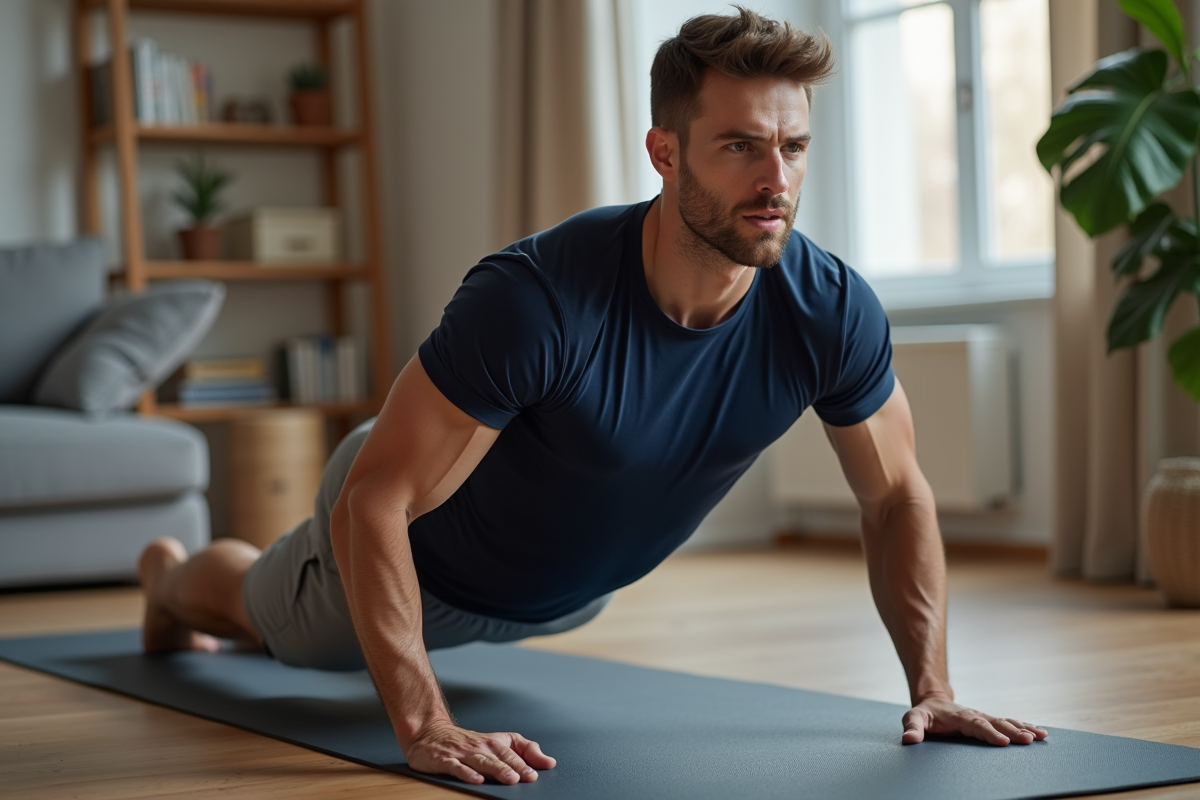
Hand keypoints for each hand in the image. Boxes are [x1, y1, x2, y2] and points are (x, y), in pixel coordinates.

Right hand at [403, 722, 555, 784]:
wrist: (430, 732)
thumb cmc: (467, 741)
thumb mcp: (497, 741)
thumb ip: (523, 750)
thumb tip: (548, 762)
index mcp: (493, 742)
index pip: (512, 752)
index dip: (525, 762)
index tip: (536, 774)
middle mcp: (479, 746)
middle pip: (499, 756)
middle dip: (514, 766)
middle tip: (527, 777)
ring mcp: (461, 753)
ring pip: (481, 761)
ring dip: (496, 770)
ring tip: (509, 779)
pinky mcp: (444, 760)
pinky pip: (456, 767)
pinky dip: (466, 773)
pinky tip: (476, 780)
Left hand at [901, 695, 1048, 745]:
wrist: (933, 700)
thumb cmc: (924, 713)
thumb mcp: (914, 718)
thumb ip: (912, 728)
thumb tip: (909, 740)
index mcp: (959, 716)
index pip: (975, 725)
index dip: (989, 733)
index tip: (1003, 741)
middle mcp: (975, 715)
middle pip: (996, 723)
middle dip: (1012, 731)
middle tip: (1028, 740)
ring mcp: (984, 717)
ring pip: (1006, 721)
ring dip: (1023, 728)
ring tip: (1041, 736)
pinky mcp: (989, 721)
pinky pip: (1009, 723)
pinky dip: (1024, 726)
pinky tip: (1040, 733)